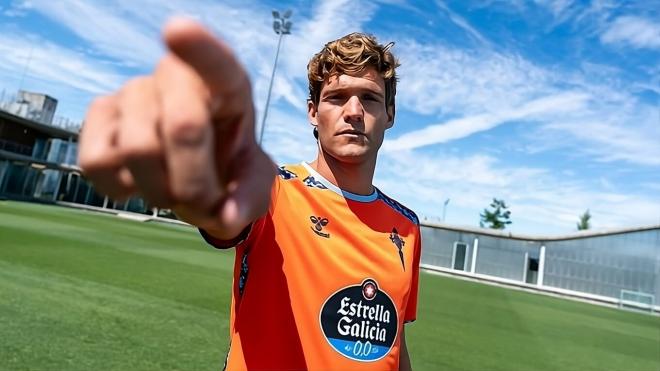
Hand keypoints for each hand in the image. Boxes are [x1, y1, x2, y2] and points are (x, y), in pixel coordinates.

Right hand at [78, 18, 275, 238]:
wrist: (200, 172)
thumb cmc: (231, 167)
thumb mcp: (254, 183)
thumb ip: (249, 199)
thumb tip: (224, 217)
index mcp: (227, 84)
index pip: (217, 61)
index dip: (198, 47)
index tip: (176, 30)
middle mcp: (177, 76)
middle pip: (183, 127)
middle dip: (196, 184)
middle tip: (205, 204)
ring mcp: (134, 91)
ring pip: (138, 149)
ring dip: (160, 192)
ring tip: (174, 194)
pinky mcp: (100, 115)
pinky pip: (97, 161)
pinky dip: (121, 189)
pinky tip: (140, 181)